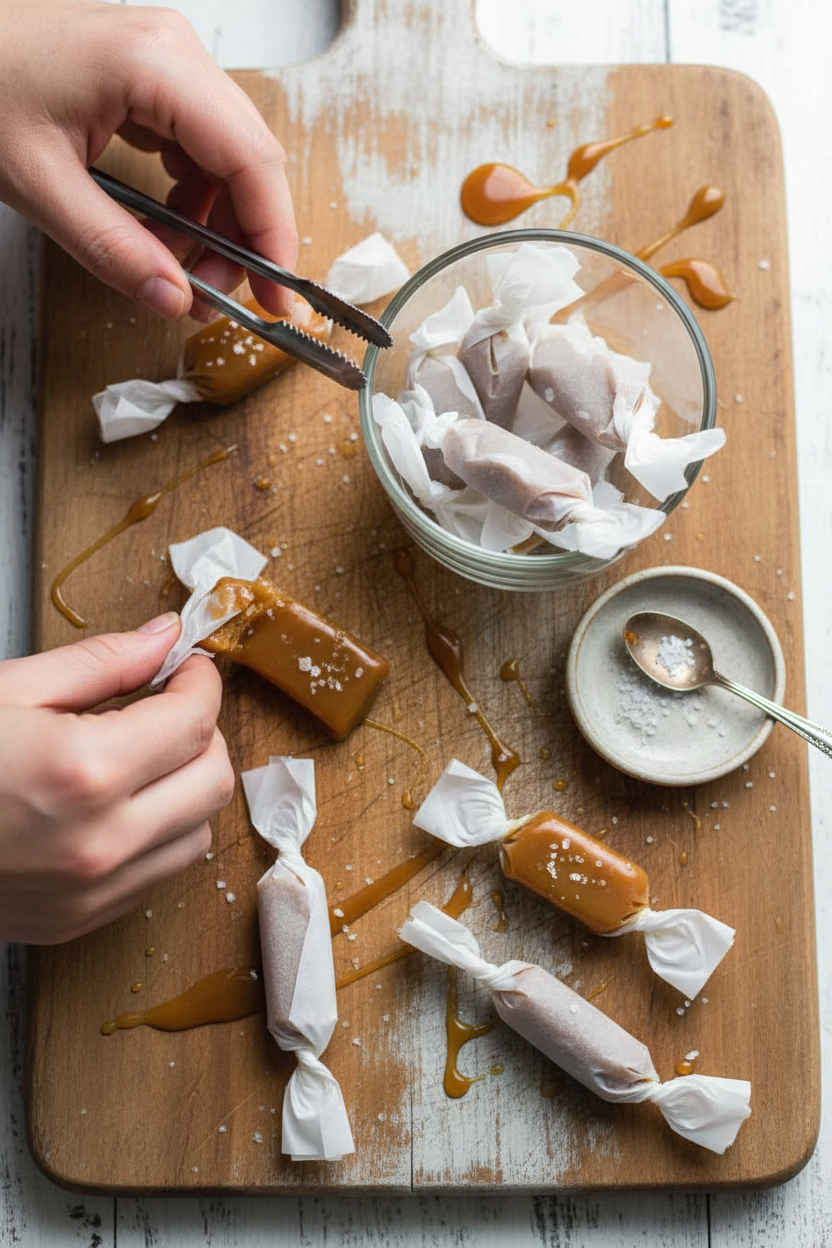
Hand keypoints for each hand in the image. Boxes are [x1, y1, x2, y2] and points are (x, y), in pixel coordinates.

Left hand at [0, 0, 297, 318]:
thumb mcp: (37, 181)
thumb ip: (110, 247)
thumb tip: (171, 296)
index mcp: (155, 64)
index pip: (250, 160)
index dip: (272, 236)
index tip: (275, 294)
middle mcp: (174, 53)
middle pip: (249, 160)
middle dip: (243, 238)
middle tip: (215, 295)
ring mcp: (166, 62)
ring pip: (227, 159)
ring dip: (215, 224)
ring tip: (178, 268)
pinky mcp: (151, 79)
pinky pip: (196, 148)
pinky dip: (190, 200)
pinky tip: (161, 231)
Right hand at [0, 612, 234, 943]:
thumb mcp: (8, 690)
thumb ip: (100, 663)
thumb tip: (162, 639)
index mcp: (85, 771)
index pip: (195, 721)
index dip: (201, 684)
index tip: (189, 670)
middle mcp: (100, 841)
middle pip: (213, 781)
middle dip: (204, 734)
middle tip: (170, 707)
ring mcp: (90, 892)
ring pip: (197, 835)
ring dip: (186, 789)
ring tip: (143, 757)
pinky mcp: (76, 921)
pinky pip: (156, 877)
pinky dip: (158, 836)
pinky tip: (118, 805)